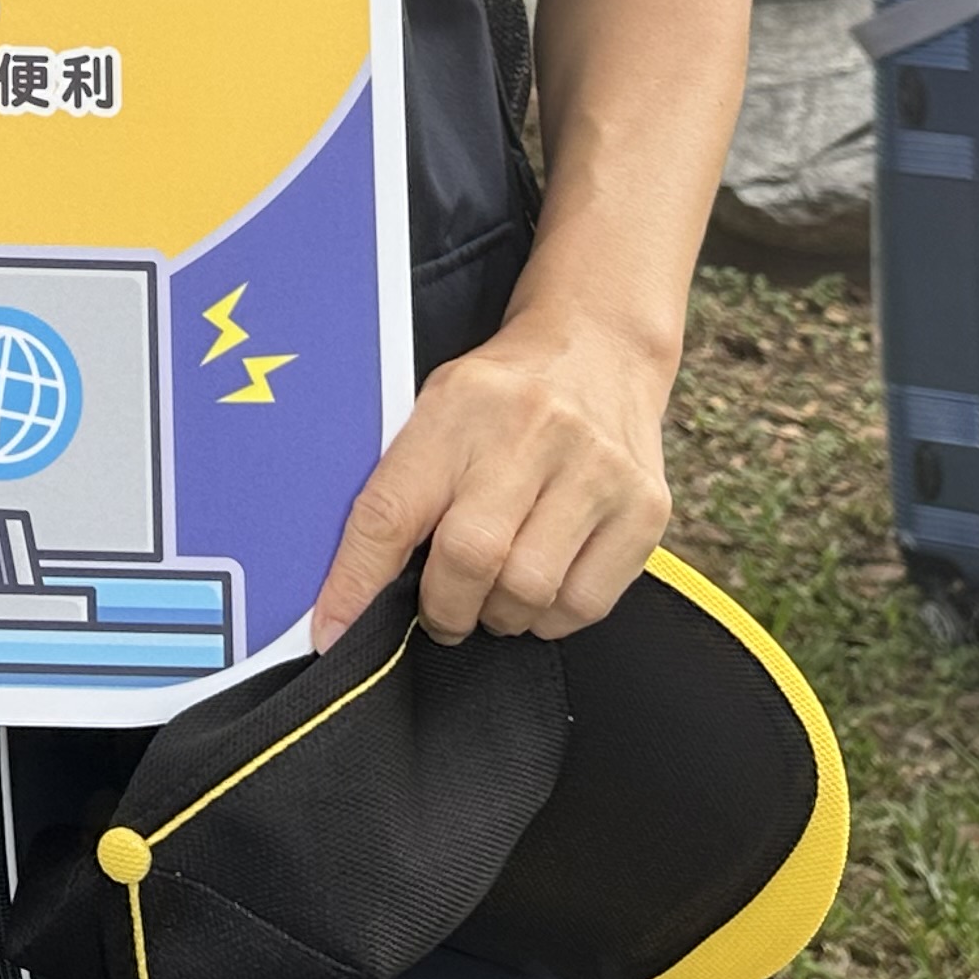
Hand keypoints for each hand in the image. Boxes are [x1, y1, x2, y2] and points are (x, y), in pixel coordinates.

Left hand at [312, 303, 675, 650]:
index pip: (391, 510)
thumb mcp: (436, 409)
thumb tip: (347, 587)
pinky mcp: (646, 509)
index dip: (356, 582)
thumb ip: (401, 485)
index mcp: (460, 405)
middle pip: (470, 559)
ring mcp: (598, 471)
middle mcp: (534, 433)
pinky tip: (540, 589)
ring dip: (498, 615)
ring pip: (530, 592)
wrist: (599, 347)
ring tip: (492, 594)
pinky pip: (586, 604)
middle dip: (442, 608)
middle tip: (439, 611)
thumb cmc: (499, 394)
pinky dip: (551, 617)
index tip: (332, 631)